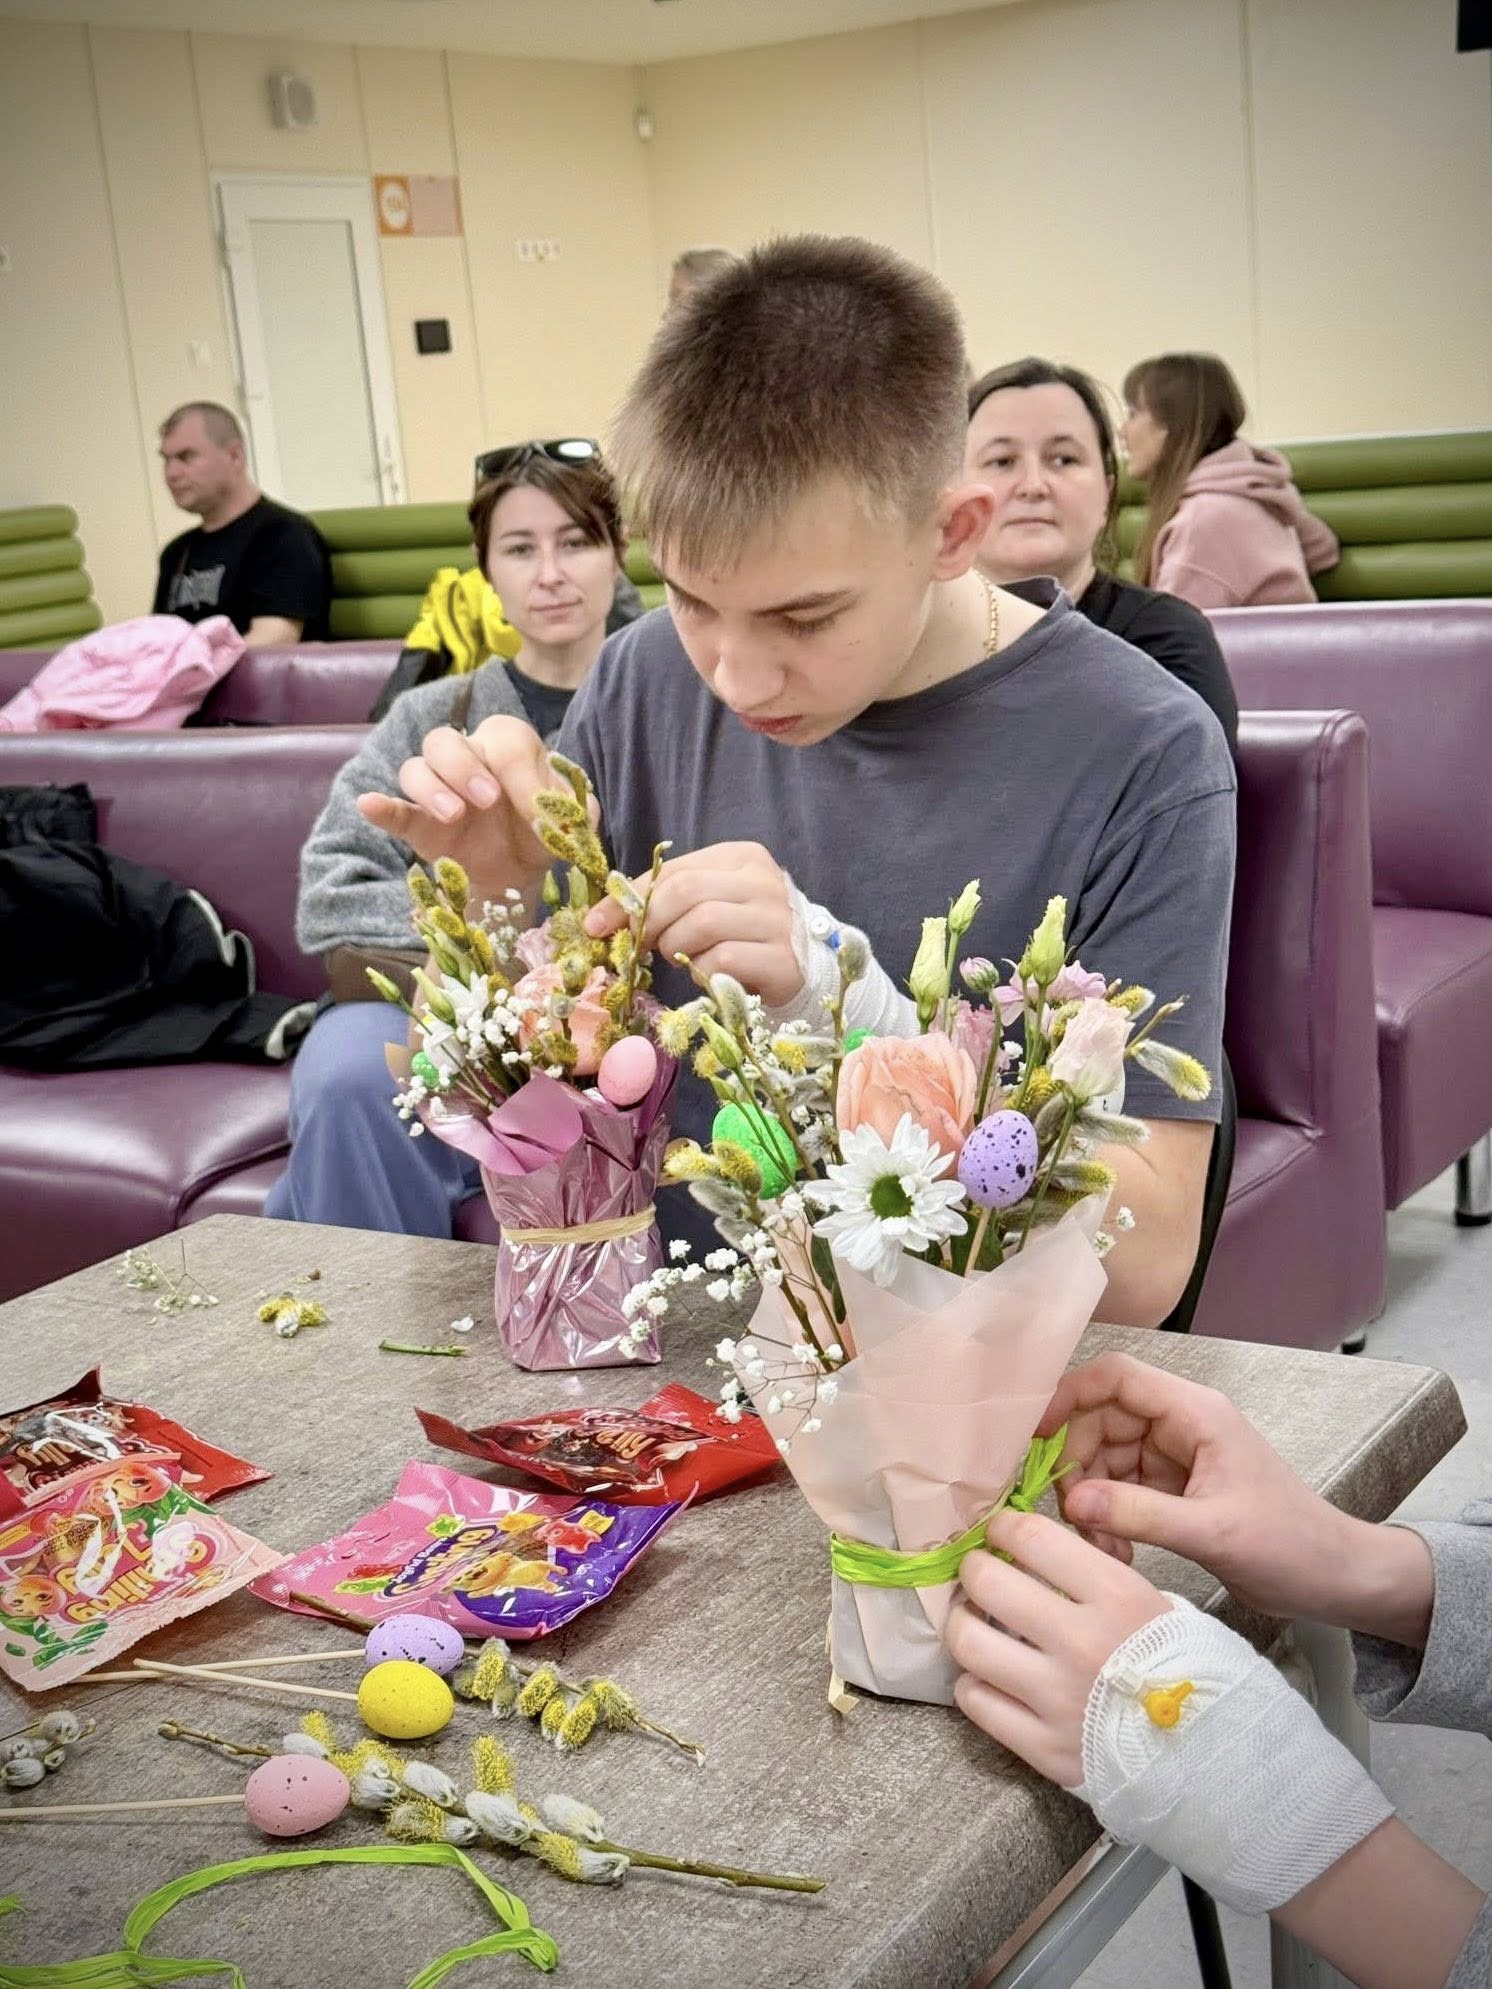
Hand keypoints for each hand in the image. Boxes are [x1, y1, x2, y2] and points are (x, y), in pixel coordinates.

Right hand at [357, 714, 582, 906]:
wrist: (521, 872)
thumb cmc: (545, 832)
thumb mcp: (573, 822)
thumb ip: (576, 813)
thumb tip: (563, 815)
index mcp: (508, 747)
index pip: (505, 742)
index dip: (521, 773)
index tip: (537, 811)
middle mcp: (467, 759)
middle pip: (445, 739)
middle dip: (464, 767)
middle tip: (488, 800)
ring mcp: (438, 790)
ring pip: (415, 767)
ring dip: (431, 787)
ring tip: (453, 816)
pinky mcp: (418, 824)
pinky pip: (394, 808)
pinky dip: (381, 806)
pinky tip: (369, 805)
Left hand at [584, 841, 801, 1006]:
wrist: (808, 968)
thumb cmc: (746, 933)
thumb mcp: (711, 903)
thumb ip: (670, 899)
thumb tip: (606, 916)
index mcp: (742, 858)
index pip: (674, 869)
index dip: (630, 896)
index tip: (596, 923)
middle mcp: (763, 882)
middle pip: (686, 892)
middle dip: (648, 922)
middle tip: (634, 947)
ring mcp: (777, 920)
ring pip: (702, 924)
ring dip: (675, 948)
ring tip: (677, 960)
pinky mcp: (782, 959)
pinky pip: (723, 961)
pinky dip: (701, 973)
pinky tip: (705, 977)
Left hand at [946, 1508, 1170, 1786]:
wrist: (1209, 1751)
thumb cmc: (1178, 1664)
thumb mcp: (1150, 1600)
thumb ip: (1092, 1574)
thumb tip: (1029, 1549)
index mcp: (1115, 1596)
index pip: (1031, 1537)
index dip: (1003, 1526)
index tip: (998, 1530)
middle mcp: (1080, 1642)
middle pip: (988, 1583)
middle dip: (974, 1569)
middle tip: (978, 1571)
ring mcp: (1057, 1698)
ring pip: (968, 1642)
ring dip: (963, 1624)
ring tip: (973, 1621)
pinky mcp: (1042, 1747)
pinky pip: (975, 1701)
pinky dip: (972, 1682)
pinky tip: (988, 1675)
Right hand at [1037, 1352, 1358, 1622]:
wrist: (1335, 1578)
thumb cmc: (1290, 1544)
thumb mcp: (1213, 1532)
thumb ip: (1141, 1514)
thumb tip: (1071, 1502)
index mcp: (1194, 1413)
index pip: (1116, 1377)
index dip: (1069, 1396)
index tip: (1035, 1437)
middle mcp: (1179, 1425)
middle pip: (1100, 1421)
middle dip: (1078, 1467)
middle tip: (1072, 1518)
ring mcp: (1175, 1456)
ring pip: (1105, 1459)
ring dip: (1092, 1501)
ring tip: (1104, 1548)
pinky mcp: (1174, 1489)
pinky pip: (1121, 1490)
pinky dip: (1109, 1518)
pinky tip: (1118, 1553)